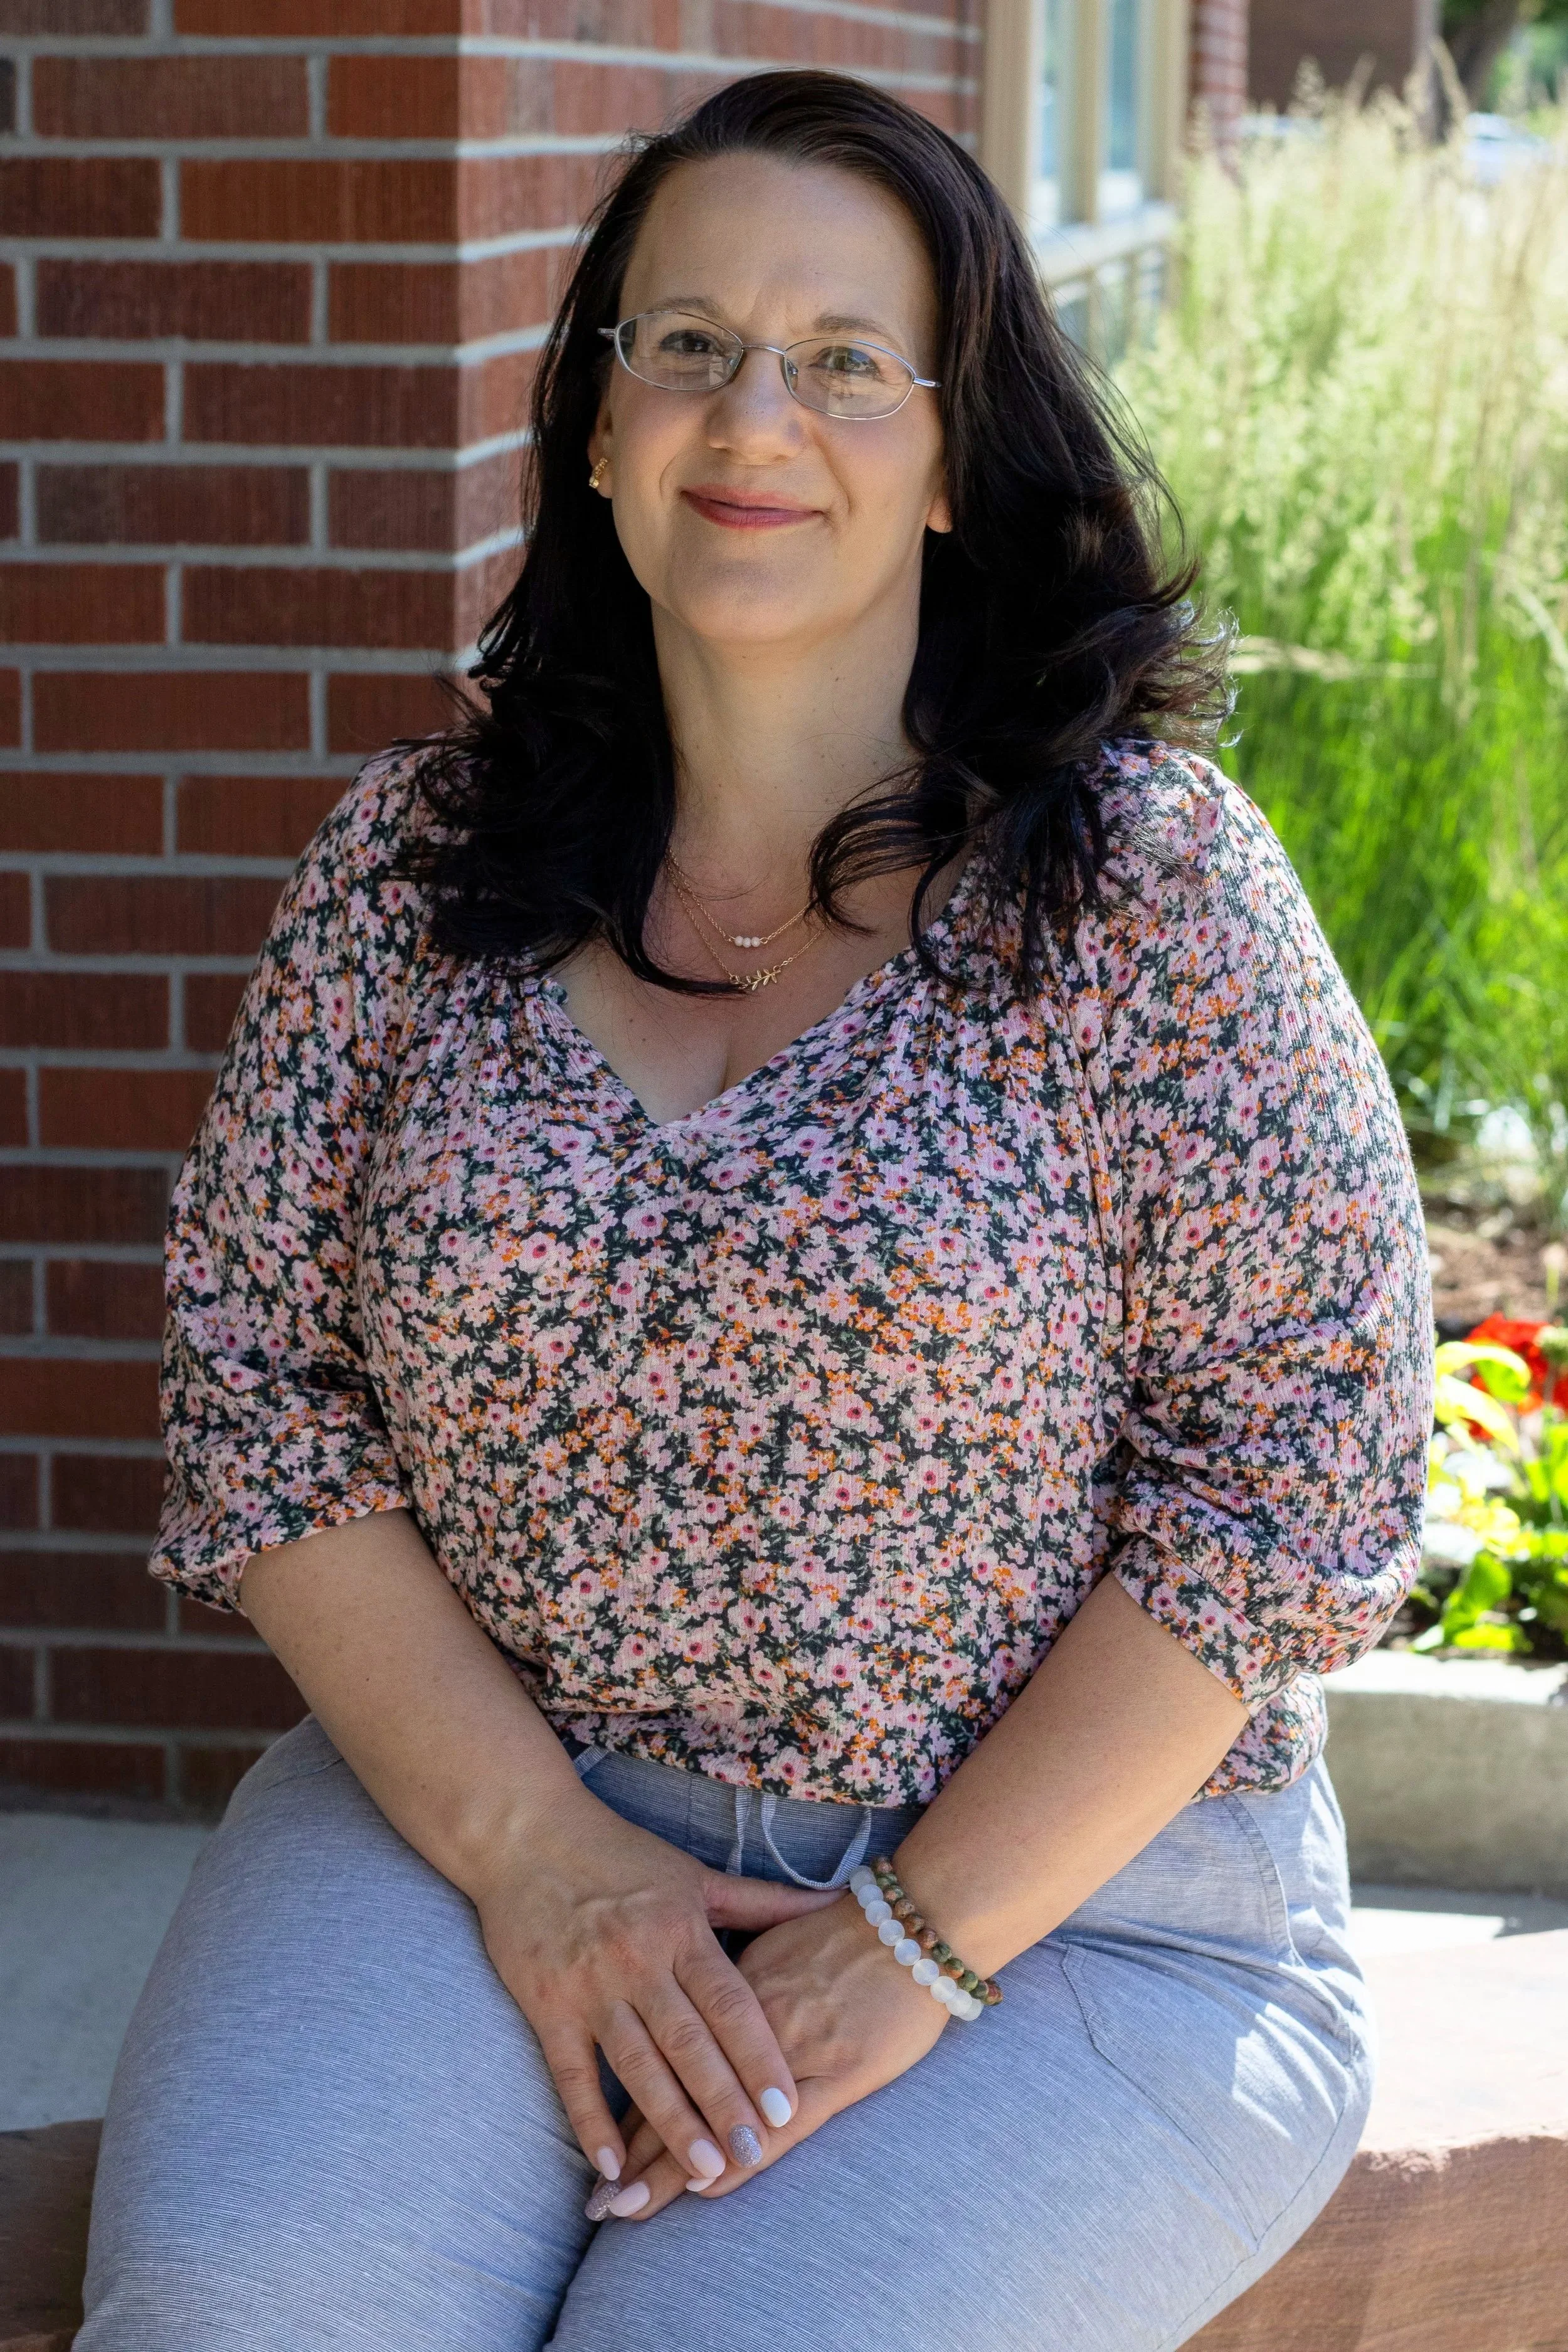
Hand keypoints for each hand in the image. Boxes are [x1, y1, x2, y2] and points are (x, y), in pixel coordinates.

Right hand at [468, 1783, 838, 2203]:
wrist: (526, 1836)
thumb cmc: (619, 1854)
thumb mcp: (694, 1876)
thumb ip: (761, 1902)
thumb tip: (833, 1901)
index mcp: (681, 1929)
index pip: (730, 2003)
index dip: (758, 2056)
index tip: (787, 2106)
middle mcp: (639, 1961)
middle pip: (688, 2043)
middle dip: (723, 2102)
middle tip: (754, 2154)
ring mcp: (591, 1987)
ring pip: (638, 2065)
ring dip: (670, 2121)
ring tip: (703, 2170)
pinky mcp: (547, 2006)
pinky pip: (571, 2072)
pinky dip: (589, 2119)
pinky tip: (612, 2164)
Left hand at [600, 1887, 948, 2216]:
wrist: (917, 1925)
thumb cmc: (849, 1933)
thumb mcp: (777, 1942)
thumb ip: (734, 1979)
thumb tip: (690, 2010)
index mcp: (730, 1986)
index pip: (661, 2054)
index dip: (624, 2107)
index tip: (593, 2148)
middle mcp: (748, 2021)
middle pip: (675, 2092)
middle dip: (632, 2153)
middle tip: (594, 2202)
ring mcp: (790, 2050)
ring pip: (713, 2116)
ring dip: (666, 2167)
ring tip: (622, 2207)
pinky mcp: (836, 2076)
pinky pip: (780, 2129)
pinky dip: (742, 2158)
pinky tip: (708, 2186)